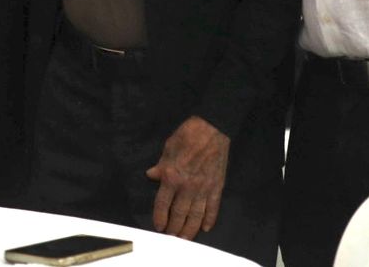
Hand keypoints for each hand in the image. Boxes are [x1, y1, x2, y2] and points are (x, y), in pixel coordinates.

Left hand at [145, 116, 229, 239]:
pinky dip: (210, 219)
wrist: (212, 130)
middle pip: (179, 213)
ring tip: (185, 238)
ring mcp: (203, 189)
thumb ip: (161, 165)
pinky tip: (206, 228)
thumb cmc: (187, 136)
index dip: (159, 217)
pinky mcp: (216, 187)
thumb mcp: (167, 148)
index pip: (162, 203)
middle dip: (174, 228)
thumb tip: (151, 175)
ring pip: (196, 215)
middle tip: (171, 237)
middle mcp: (187, 187)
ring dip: (190, 229)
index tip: (159, 226)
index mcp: (172, 177)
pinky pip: (213, 208)